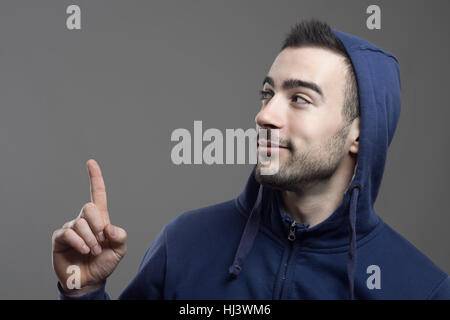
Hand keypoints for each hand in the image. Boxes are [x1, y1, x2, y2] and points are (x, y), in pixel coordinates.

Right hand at [52, 159, 126, 295]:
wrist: (89, 280)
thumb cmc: (104, 263)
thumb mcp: (119, 250)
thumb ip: (121, 237)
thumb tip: (109, 227)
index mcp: (100, 219)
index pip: (97, 194)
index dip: (95, 178)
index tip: (91, 162)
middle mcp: (84, 220)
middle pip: (89, 207)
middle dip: (97, 224)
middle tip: (101, 242)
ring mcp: (71, 228)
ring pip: (80, 222)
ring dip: (90, 239)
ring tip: (93, 251)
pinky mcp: (60, 238)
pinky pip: (68, 232)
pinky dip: (79, 242)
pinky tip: (83, 250)